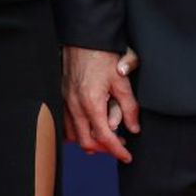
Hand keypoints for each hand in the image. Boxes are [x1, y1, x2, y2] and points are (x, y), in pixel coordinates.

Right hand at [62, 45, 140, 162]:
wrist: (83, 38)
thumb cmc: (102, 55)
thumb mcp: (122, 81)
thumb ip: (129, 107)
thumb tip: (134, 127)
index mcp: (91, 103)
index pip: (105, 137)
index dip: (117, 151)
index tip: (127, 157)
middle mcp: (75, 106)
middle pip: (86, 142)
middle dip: (104, 149)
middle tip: (119, 147)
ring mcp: (65, 102)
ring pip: (73, 135)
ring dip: (89, 140)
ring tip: (106, 137)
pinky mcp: (62, 97)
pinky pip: (66, 123)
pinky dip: (78, 131)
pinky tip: (90, 126)